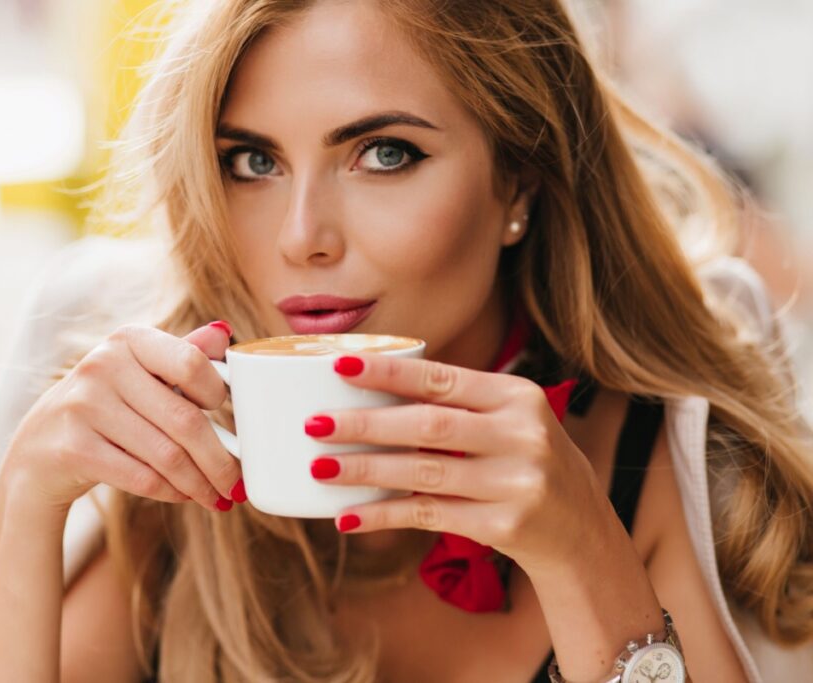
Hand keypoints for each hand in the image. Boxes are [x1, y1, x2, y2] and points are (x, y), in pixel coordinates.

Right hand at [0, 321, 242, 512]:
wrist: (38, 450)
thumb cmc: (106, 408)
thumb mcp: (139, 375)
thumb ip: (181, 355)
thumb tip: (224, 333)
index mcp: (127, 340)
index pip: (191, 363)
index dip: (219, 396)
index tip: (233, 420)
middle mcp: (102, 366)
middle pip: (184, 419)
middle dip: (220, 458)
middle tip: (237, 482)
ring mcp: (84, 406)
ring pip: (166, 455)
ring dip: (200, 482)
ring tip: (219, 496)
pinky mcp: (73, 448)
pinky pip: (142, 477)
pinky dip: (172, 492)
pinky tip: (185, 496)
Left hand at [305, 354, 609, 572]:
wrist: (580, 527)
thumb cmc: (524, 459)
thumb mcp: (508, 419)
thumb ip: (455, 403)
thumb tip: (365, 392)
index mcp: (516, 396)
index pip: (442, 379)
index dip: (389, 373)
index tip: (339, 366)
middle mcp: (521, 436)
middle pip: (428, 426)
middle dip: (365, 425)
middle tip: (314, 424)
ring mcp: (516, 483)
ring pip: (424, 474)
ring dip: (365, 471)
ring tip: (320, 469)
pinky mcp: (505, 526)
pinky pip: (429, 517)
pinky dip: (384, 516)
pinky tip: (347, 517)